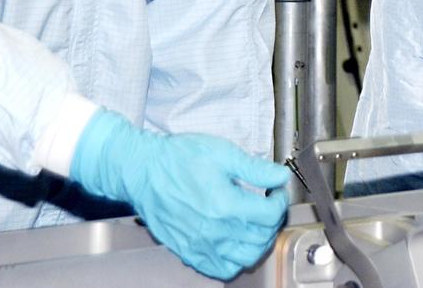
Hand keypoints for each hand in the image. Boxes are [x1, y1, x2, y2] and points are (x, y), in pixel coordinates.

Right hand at [70, 109, 289, 279]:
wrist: (142, 171)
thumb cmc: (177, 159)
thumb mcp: (223, 153)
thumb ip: (255, 168)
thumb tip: (281, 176)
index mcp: (225, 205)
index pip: (271, 215)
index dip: (281, 200)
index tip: (277, 191)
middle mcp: (214, 231)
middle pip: (262, 238)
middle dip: (273, 220)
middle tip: (270, 204)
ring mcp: (200, 245)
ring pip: (246, 259)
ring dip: (259, 242)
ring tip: (257, 223)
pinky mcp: (188, 252)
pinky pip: (221, 270)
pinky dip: (236, 261)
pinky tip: (237, 242)